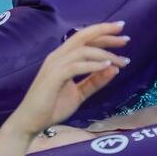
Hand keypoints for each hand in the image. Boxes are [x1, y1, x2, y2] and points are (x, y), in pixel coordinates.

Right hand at [4, 22, 129, 140]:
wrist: (30, 122)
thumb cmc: (51, 107)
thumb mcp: (79, 94)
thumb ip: (95, 81)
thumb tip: (115, 69)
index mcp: (62, 58)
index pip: (84, 39)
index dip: (103, 34)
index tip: (122, 34)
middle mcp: (57, 57)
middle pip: (83, 37)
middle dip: (105, 33)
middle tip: (126, 37)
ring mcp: (54, 66)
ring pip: (83, 50)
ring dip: (105, 53)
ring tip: (122, 61)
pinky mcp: (54, 77)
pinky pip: (76, 66)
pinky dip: (93, 65)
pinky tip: (107, 66)